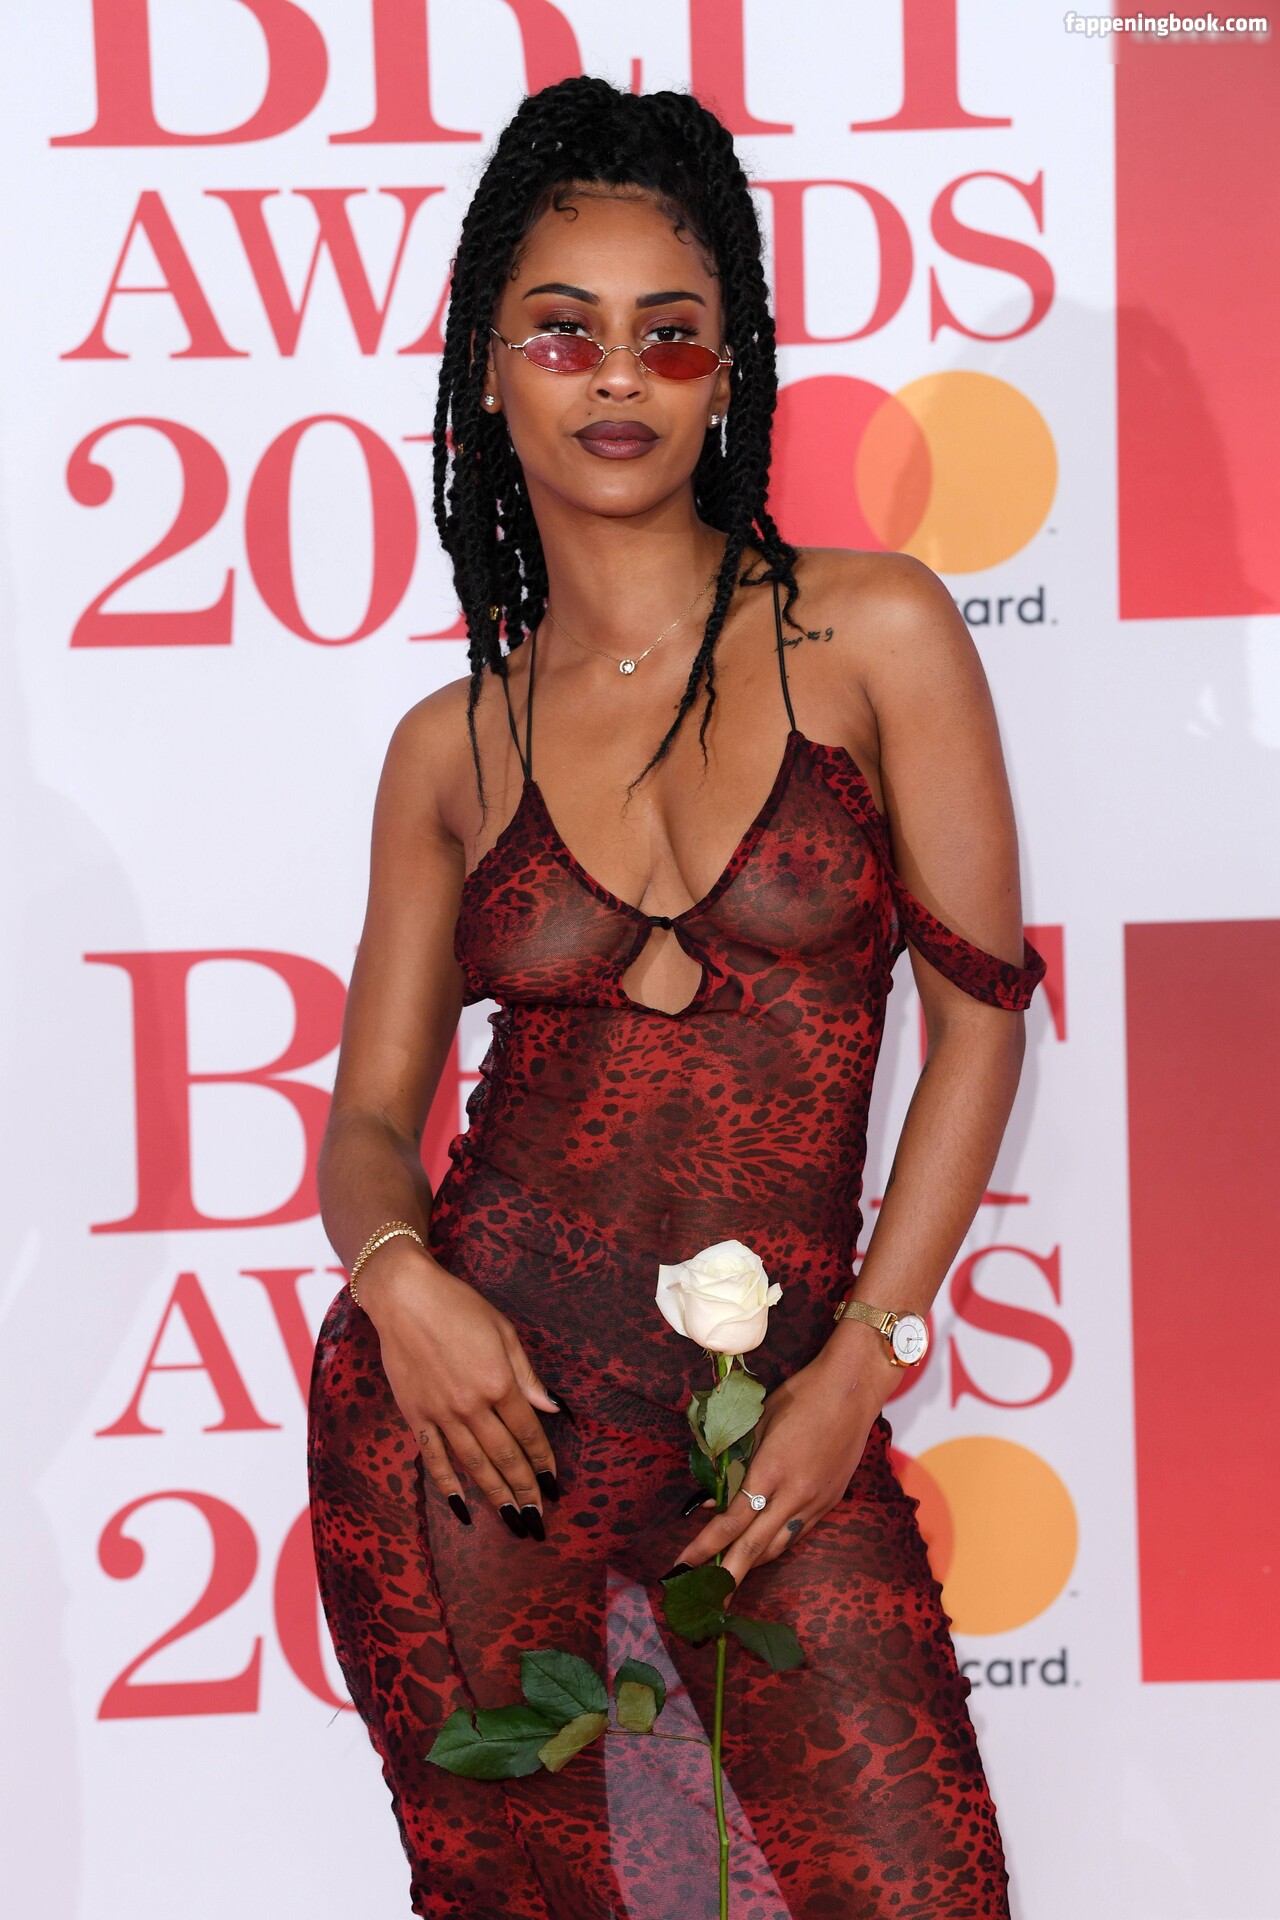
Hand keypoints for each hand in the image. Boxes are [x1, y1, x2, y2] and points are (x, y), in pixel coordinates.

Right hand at [359, 1244, 561, 1533]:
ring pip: (474, 1466)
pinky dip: (448, 1486)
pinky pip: (434, 1458)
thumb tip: (550, 1408)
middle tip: (537, 1519)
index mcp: (499, 1382)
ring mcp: (441, 1414)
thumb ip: (526, 1375)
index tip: (554, 1485)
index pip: (528, 1433)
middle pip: (505, 1457)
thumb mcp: (504, 1332)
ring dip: (495, 1495)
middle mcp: (472, 1405)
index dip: (543, 1462)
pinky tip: (461, 1508)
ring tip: (512, 1520)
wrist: (405, 1298)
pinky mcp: (415, 1416)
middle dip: (525, 1490)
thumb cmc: (459, 1306)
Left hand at [666, 1339, 891, 1592]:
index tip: (682, 1566)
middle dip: (728, 1577)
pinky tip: (761, 1547)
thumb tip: (711, 1501)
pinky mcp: (831, 1502)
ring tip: (729, 1578)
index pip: (731, 1522)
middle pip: (754, 1548)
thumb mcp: (757, 1425)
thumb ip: (734, 1465)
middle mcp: (794, 1495)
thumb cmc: (799, 1397)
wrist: (852, 1391)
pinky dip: (775, 1544)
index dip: (704, 1547)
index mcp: (770, 1471)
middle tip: (708, 1600)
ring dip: (752, 1564)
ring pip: (778, 1546)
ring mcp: (816, 1502)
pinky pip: (797, 1533)